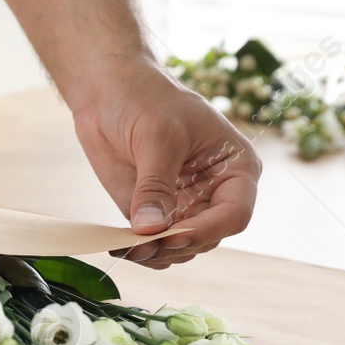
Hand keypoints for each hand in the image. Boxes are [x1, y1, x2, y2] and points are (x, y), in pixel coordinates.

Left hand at [70, 58, 260, 267]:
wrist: (108, 89)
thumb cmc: (145, 97)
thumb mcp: (157, 136)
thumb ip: (155, 185)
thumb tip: (150, 228)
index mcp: (235, 168)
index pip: (235, 214)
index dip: (206, 230)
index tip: (173, 236)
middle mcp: (215, 193)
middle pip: (206, 238)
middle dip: (175, 246)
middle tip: (140, 245)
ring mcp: (184, 206)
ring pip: (180, 249)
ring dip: (155, 254)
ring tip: (126, 247)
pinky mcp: (154, 213)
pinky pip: (153, 246)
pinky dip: (138, 252)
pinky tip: (119, 245)